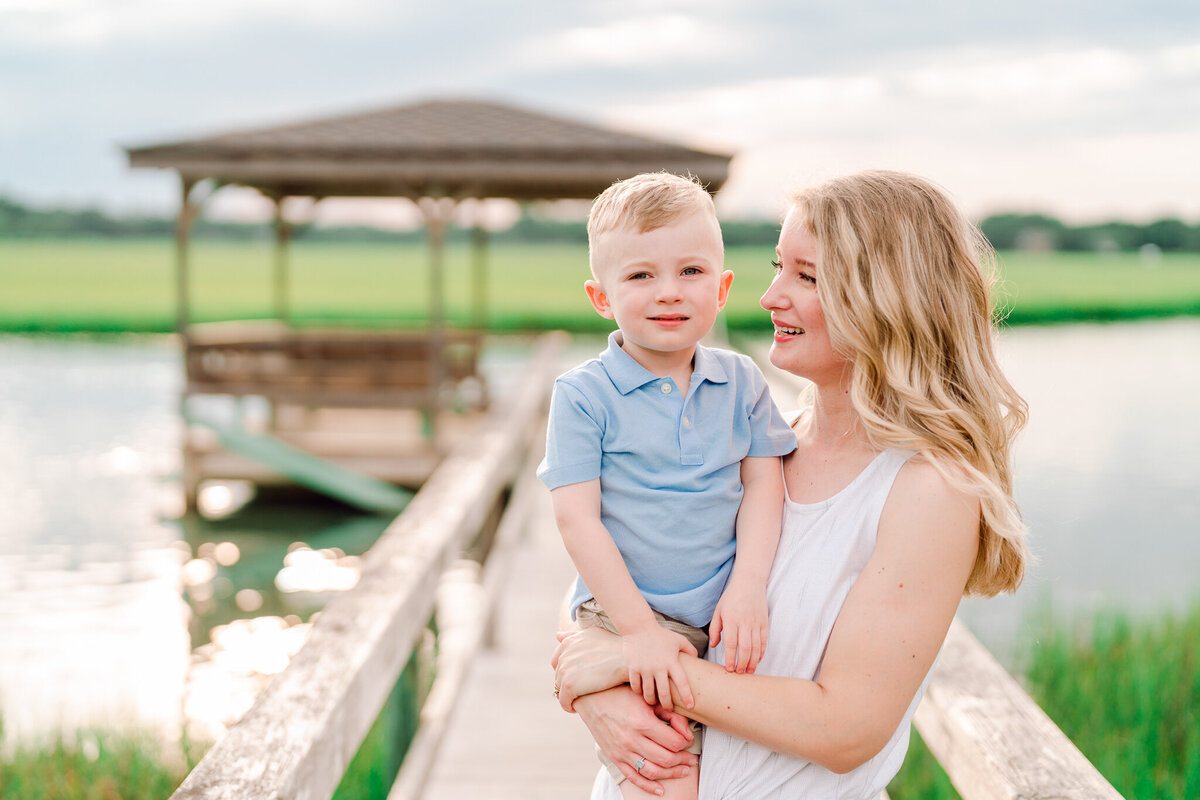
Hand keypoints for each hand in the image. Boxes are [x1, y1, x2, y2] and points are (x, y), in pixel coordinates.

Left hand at [552, 627, 627, 711]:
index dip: (565, 672)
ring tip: (578, 701)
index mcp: (569, 643)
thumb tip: (558, 636)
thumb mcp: (593, 635)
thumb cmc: (616, 648)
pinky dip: (568, 706)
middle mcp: (564, 654)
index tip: (576, 680)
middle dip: (566, 684)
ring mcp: (565, 669)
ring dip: (567, 696)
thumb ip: (574, 636)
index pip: (556, 661)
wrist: (629, 660)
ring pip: (559, 689)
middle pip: (558, 676)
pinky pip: (563, 701)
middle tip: (579, 693)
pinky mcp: (569, 685)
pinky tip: (576, 709)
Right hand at [575, 686, 697, 795]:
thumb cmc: (622, 694)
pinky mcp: (615, 758)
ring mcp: (622, 751)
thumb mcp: (647, 698)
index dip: (686, 742)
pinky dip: (648, 787)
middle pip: (666, 759)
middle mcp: (632, 740)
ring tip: (684, 771)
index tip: (689, 740)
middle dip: (683, 760)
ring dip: (672, 774)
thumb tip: (687, 732)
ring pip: (653, 772)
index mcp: (642, 722)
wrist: (591, 698)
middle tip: (691, 758)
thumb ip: (670, 714)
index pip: (673, 742)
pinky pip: (633, 778)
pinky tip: (661, 790)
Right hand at [622, 625, 697, 707]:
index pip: (682, 682)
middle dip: (667, 705)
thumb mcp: (679, 640)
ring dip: (652, 700)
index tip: (691, 706)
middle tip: (669, 709)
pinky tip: (642, 692)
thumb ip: (690, 650)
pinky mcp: (633, 668)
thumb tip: (697, 660)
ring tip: (654, 701)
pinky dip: (639, 691)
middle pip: (664, 694)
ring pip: (648, 693)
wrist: (639, 627)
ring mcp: (645, 668)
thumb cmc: (661, 635)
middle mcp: (658, 667)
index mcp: (672, 661)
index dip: (687, 696)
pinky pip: (636, 686)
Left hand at [710, 581, 767, 672]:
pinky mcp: (764, 622)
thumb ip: (715, 629)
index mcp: (731, 619)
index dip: (730, 658)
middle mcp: (744, 622)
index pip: (731, 643)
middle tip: (739, 673)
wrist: (749, 583)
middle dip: (742, 663)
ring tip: (748, 671)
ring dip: (752, 661)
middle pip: (745, 648)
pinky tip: (757, 660)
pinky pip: (764, 641)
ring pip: (756, 646)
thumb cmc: (731, 598)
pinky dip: (761, 652)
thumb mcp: (718, 611)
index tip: (729, 669)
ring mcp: (756, 623)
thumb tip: (714, 645)